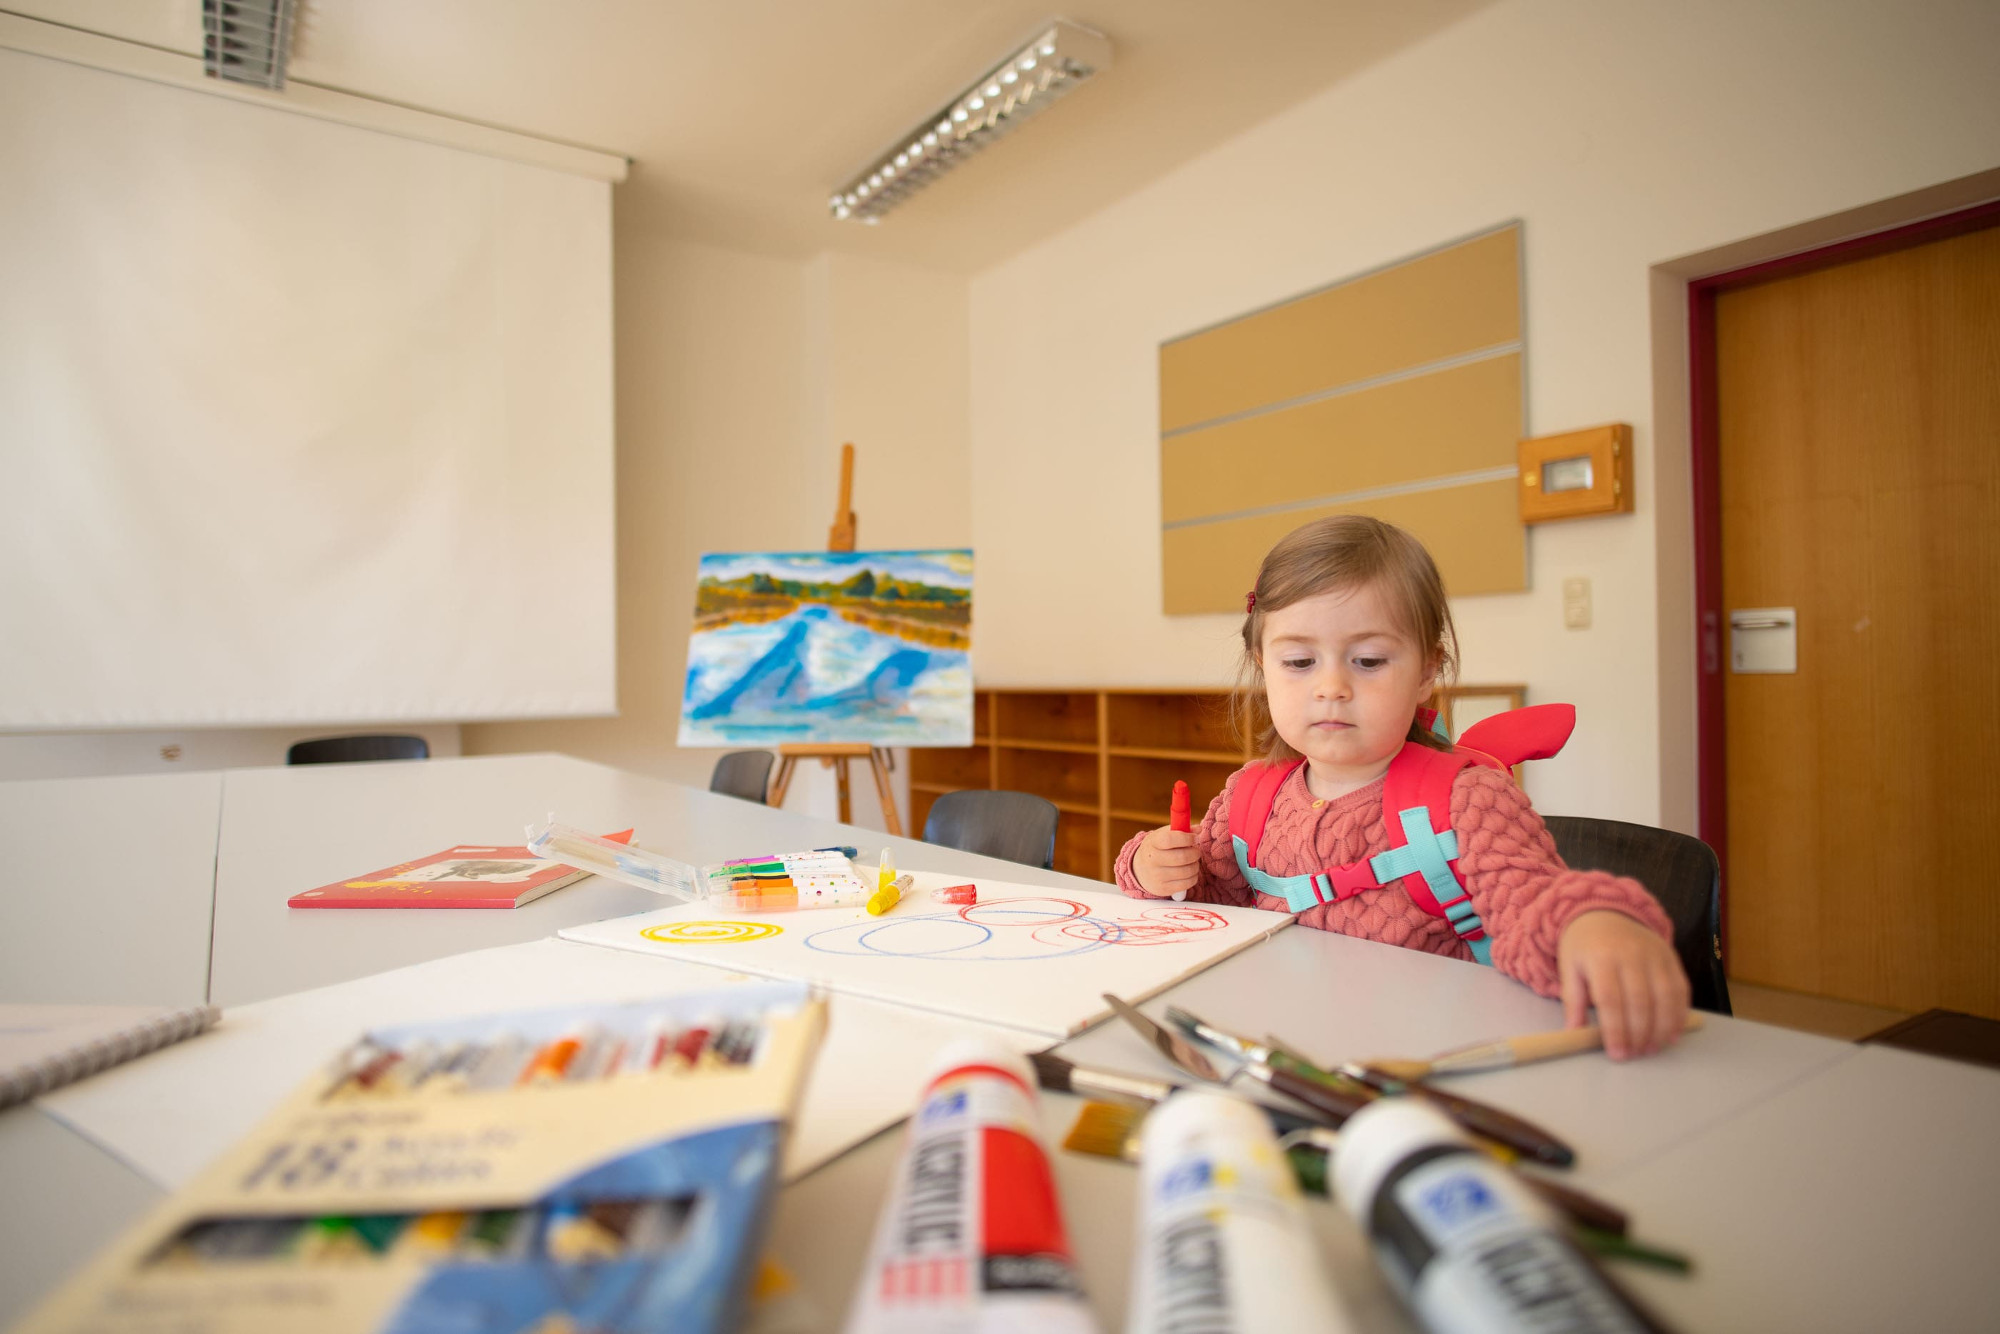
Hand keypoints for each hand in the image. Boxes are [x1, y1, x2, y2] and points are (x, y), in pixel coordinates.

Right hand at [1133, 826, 1198, 897]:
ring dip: (1195, 865)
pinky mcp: (1163, 889)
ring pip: (1187, 871)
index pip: (1170, 839)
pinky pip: (1187, 883)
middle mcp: (1152, 860)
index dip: (1186, 838)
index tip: (1194, 838)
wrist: (1139, 870)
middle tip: (1196, 851)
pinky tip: (1190, 872)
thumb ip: (1181, 830)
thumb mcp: (1163, 835)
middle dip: (1195, 853)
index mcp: (1152, 843)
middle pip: (1182, 857)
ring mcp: (1157, 876)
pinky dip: (1193, 877)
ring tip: (1193, 862)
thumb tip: (1199, 829)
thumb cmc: (1157, 849)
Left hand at [1556, 910, 1690, 1059]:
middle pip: (1640, 1001)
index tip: (1617, 1054)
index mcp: (1600, 957)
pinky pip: (1681, 990)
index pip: (1610, 999)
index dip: (1615, 1030)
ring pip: (1665, 997)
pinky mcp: (1672, 958)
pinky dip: (1679, 1015)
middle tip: (1635, 1055)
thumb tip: (1575, 1033)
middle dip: (1639, 1034)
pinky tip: (1672, 1034)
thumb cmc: (1585, 946)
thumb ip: (1573, 1000)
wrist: (1606, 912)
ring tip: (1652, 1049)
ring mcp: (1655, 955)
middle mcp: (1631, 954)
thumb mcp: (1569, 967)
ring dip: (1662, 1029)